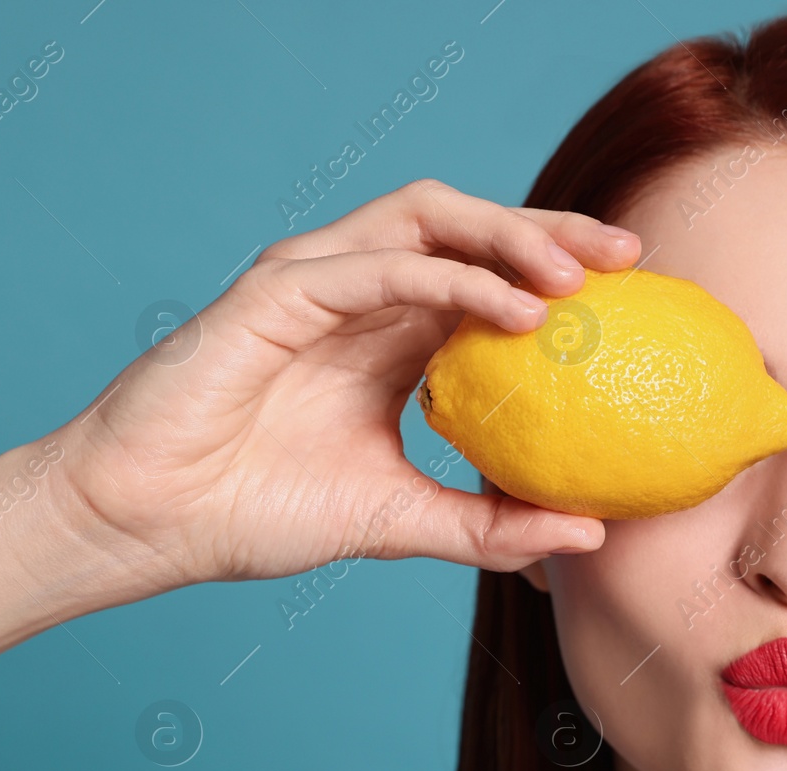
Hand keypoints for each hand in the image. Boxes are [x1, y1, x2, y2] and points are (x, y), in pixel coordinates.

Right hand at [53, 178, 639, 591]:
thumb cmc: (258, 511)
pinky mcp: (275, 293)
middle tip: (628, 255)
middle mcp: (360, 294)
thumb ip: (489, 524)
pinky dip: (451, 280)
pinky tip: (515, 310)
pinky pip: (376, 268)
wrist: (151, 526)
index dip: (559, 271)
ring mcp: (316, 283)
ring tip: (576, 274)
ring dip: (507, 236)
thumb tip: (589, 534)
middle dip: (551, 230)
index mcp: (391, 334)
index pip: (488, 276)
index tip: (634, 295)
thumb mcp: (401, 520)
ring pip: (425, 220)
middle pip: (469, 227)